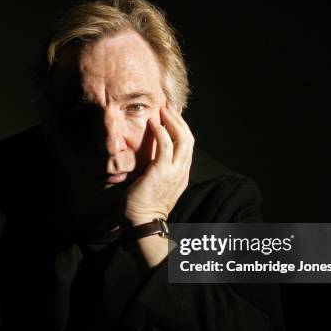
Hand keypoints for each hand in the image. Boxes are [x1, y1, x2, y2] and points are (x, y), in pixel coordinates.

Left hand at [124, 100, 193, 225]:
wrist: (141, 222)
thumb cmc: (143, 206)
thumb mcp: (156, 185)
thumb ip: (159, 171)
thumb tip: (151, 158)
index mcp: (182, 175)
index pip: (188, 147)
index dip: (182, 129)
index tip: (173, 116)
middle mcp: (182, 172)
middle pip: (189, 139)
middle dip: (180, 121)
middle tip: (169, 107)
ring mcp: (174, 172)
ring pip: (183, 139)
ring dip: (173, 122)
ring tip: (163, 111)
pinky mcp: (161, 172)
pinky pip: (166, 146)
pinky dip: (161, 132)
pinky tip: (154, 124)